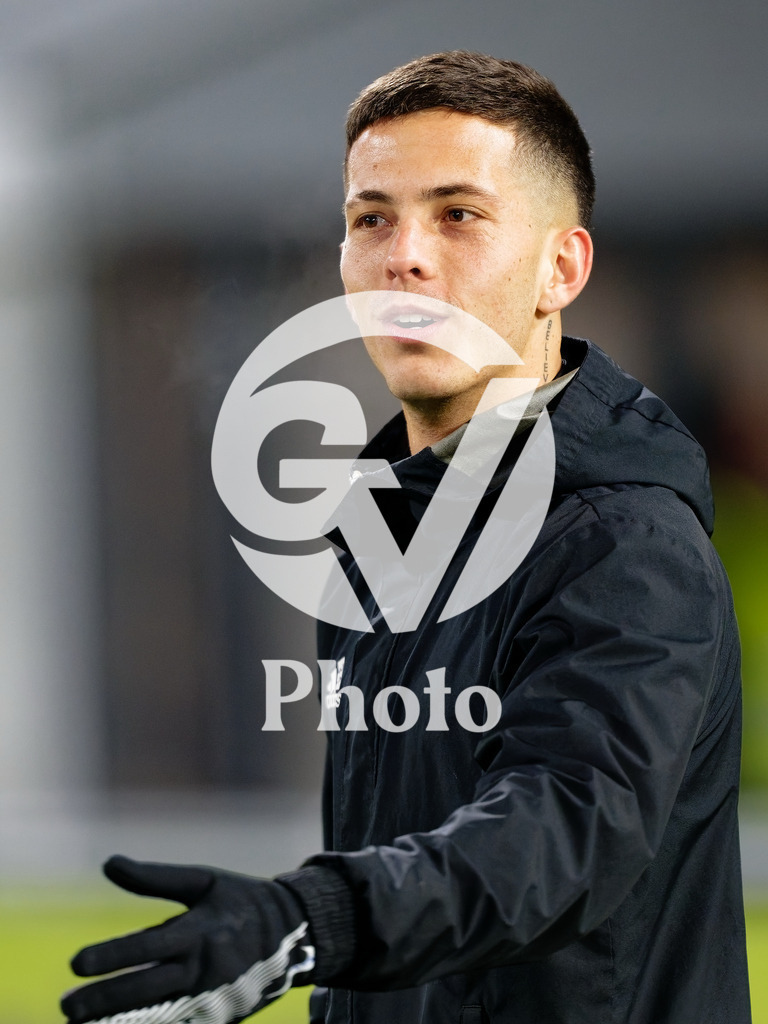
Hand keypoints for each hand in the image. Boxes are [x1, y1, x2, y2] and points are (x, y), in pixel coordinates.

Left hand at [61, 855, 314, 1023]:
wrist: (296, 935)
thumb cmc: (241, 901)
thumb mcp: (205, 880)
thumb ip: (155, 878)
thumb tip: (108, 862)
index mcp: (200, 931)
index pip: (149, 947)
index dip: (112, 956)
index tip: (74, 963)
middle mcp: (204, 969)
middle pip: (146, 992)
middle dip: (104, 1002)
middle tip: (67, 1010)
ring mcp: (212, 1000)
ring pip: (158, 1017)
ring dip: (119, 1023)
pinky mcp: (218, 1019)